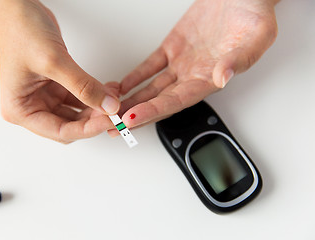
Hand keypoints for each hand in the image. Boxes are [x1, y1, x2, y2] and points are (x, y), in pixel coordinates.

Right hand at [0, 0, 119, 142]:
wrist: (15, 6)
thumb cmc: (20, 30)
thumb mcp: (54, 61)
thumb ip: (84, 87)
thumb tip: (109, 106)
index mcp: (20, 110)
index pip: (60, 131)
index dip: (88, 129)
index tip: (110, 121)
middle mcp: (30, 107)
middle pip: (69, 125)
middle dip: (93, 119)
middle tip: (115, 111)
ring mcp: (43, 96)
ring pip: (76, 113)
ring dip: (96, 108)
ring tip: (115, 98)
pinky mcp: (55, 86)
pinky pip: (78, 98)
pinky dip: (94, 95)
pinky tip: (108, 90)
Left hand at [118, 0, 277, 129]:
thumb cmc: (254, 14)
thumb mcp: (255, 36)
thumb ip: (239, 59)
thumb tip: (223, 77)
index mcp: (210, 78)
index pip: (176, 102)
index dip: (152, 112)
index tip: (132, 120)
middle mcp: (193, 75)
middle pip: (159, 101)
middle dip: (135, 115)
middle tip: (113, 125)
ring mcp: (181, 62)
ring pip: (151, 87)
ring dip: (132, 100)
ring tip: (112, 111)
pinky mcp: (173, 47)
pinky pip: (150, 66)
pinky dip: (135, 77)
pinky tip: (122, 87)